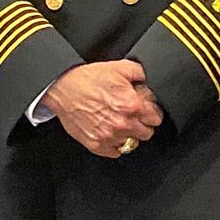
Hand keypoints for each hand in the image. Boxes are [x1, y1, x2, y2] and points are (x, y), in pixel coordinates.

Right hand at [45, 60, 163, 158]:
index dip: (152, 112)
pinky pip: (116, 152)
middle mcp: (122, 124)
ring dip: (129, 134)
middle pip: (147, 133)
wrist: (63, 88)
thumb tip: (150, 81)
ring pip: (132, 143)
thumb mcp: (120, 68)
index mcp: (132, 105)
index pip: (156, 118)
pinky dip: (115, 144)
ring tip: (120, 123)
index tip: (146, 110)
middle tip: (134, 116)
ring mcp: (109, 137)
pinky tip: (110, 131)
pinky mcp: (96, 145)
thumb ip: (141, 74)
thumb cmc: (87, 79)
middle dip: (143, 123)